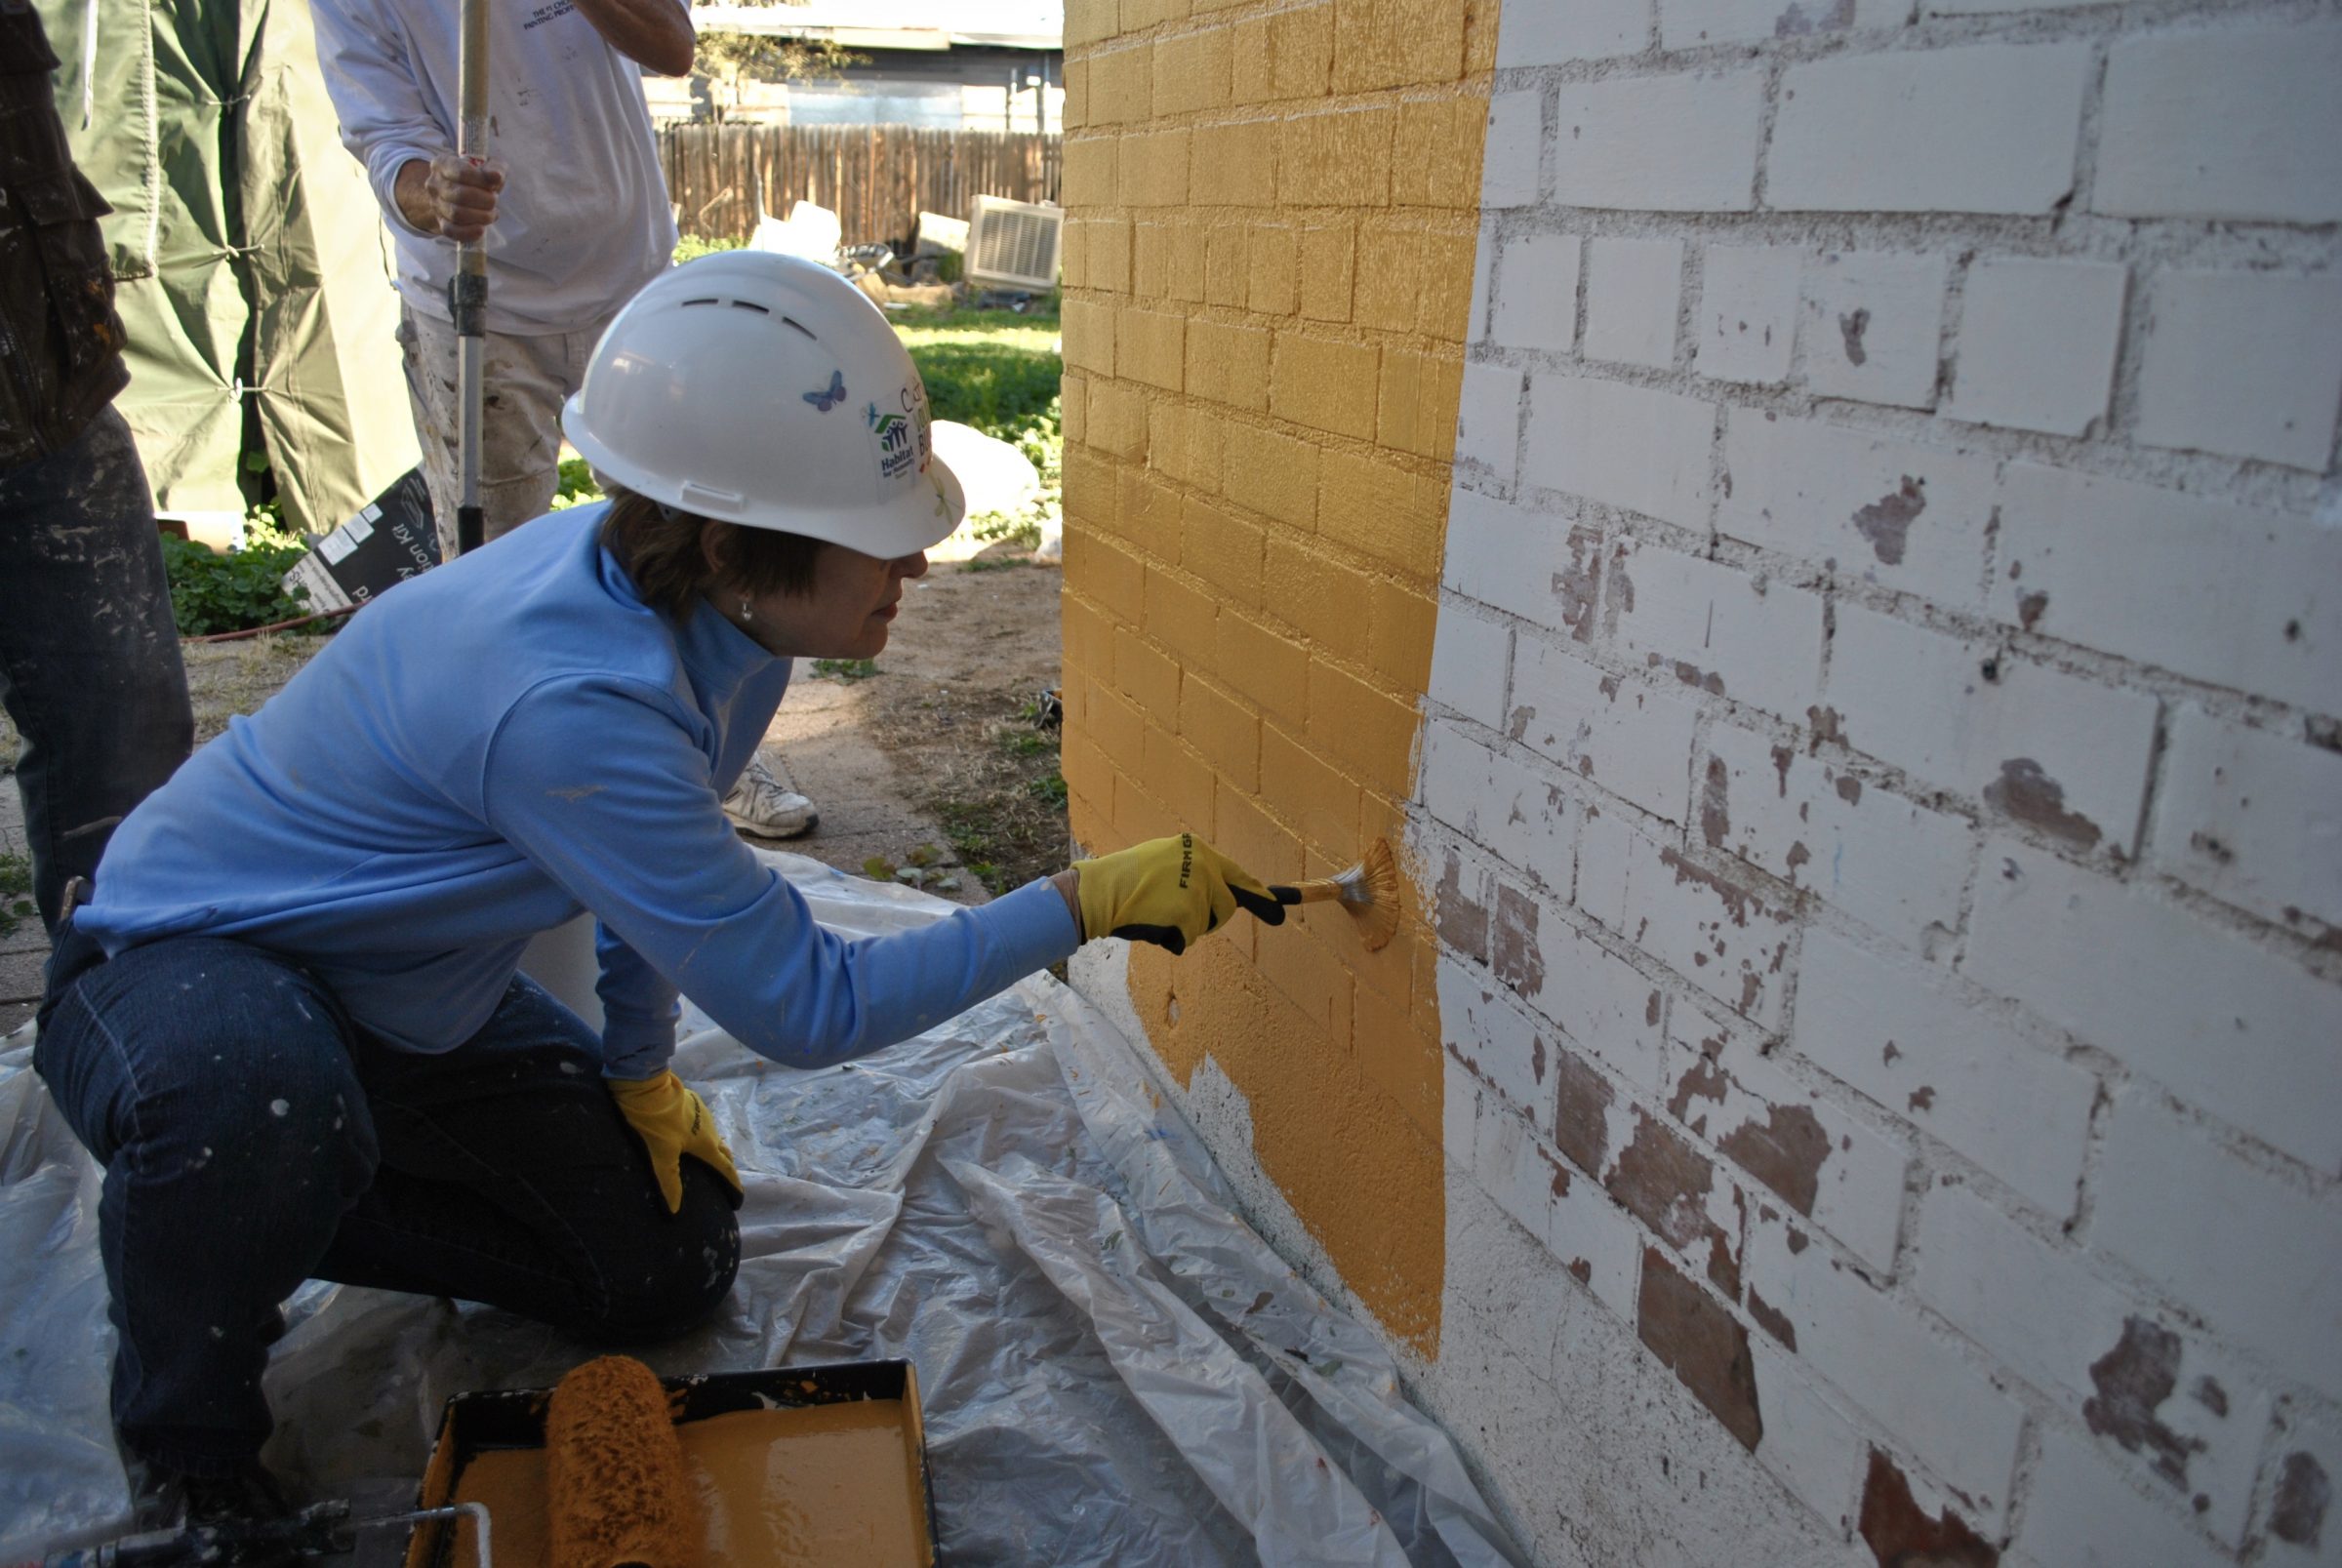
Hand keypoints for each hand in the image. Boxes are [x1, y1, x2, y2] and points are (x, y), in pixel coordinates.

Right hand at [395, 153, 503, 241]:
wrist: (461, 193)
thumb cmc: (477, 177)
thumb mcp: (488, 166)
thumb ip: (495, 168)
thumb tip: (496, 176)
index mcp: (442, 163)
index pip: (461, 173)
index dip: (482, 181)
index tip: (494, 184)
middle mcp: (434, 183)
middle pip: (460, 195)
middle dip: (484, 200)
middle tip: (494, 200)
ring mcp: (436, 204)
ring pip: (456, 214)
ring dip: (481, 216)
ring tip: (491, 214)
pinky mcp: (440, 222)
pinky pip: (451, 231)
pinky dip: (468, 232)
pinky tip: (481, 229)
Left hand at [607, 1071, 743, 1212]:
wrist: (648, 1086)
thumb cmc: (657, 1122)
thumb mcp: (661, 1154)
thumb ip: (669, 1181)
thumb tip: (675, 1211)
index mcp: (706, 1144)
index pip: (725, 1168)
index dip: (733, 1183)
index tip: (739, 1197)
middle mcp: (711, 1129)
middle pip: (723, 1151)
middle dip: (725, 1165)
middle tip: (721, 1177)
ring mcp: (703, 1113)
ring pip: (713, 1134)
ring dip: (712, 1147)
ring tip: (703, 1157)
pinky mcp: (693, 1102)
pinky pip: (703, 1122)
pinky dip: (701, 1132)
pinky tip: (688, 1134)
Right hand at [1072, 833, 1290, 954]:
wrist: (1102, 890)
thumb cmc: (1127, 878)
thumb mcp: (1164, 860)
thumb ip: (1193, 871)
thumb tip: (1219, 890)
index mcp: (1197, 849)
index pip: (1237, 875)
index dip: (1259, 894)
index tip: (1279, 910)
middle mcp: (1203, 866)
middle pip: (1227, 906)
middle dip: (1210, 917)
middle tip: (1178, 915)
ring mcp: (1197, 890)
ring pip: (1206, 924)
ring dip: (1186, 926)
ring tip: (1156, 911)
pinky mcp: (1187, 914)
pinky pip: (1188, 937)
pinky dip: (1171, 937)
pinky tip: (1152, 922)